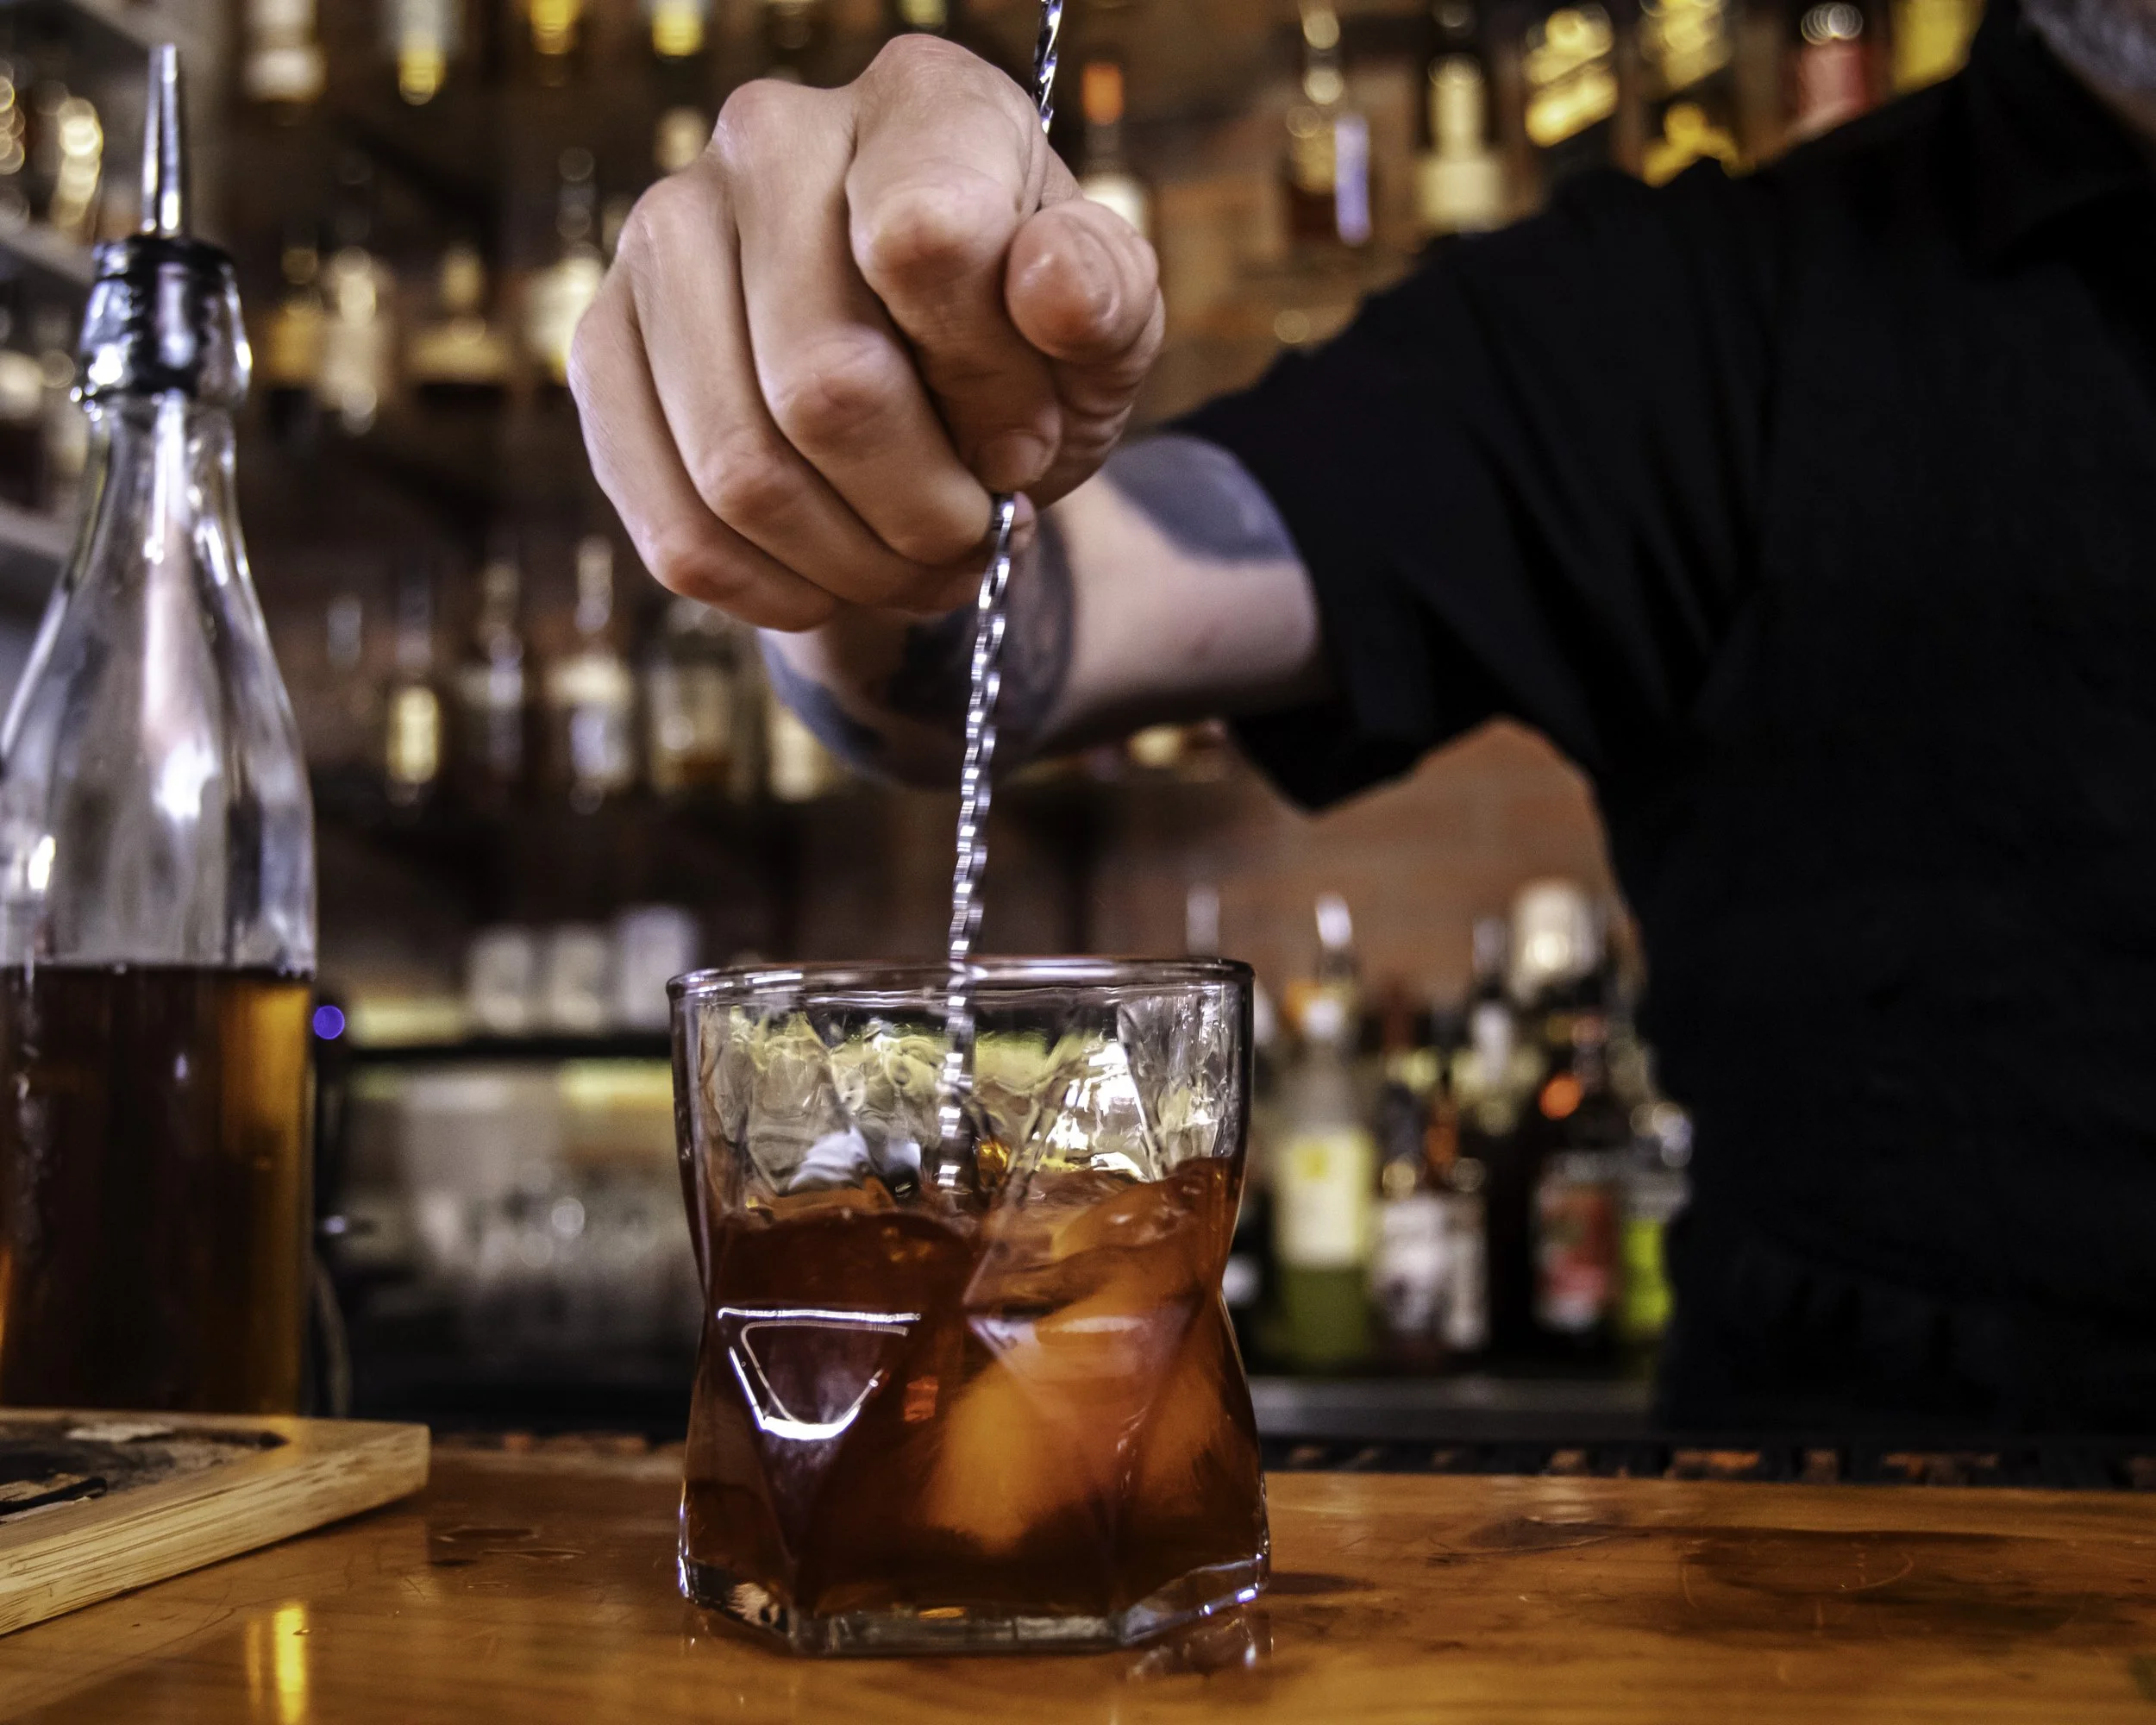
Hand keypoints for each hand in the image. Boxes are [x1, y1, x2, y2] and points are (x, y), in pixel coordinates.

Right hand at [568, 35, 1164, 631]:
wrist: (935, 387)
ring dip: (855, 564)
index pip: (925, 244)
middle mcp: (766, 140)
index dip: (988, 388)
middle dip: (924, 509)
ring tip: (915, 563)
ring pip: (742, 473)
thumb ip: (1101, 298)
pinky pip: (676, 529)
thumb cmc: (1028, 347)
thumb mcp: (1106, 326)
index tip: (1027, 438)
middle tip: (973, 533)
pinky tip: (835, 577)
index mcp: (918, 103)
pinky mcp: (602, 348)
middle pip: (823, 385)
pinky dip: (775, 589)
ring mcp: (661, 238)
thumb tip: (1047, 285)